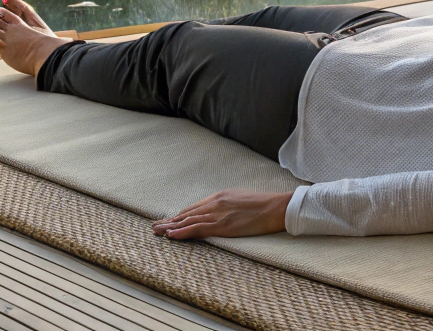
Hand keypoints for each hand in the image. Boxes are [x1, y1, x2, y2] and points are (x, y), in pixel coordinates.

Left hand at [152, 189, 293, 238]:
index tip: (170, 220)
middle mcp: (215, 203)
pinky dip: (182, 232)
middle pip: (187, 213)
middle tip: (155, 226)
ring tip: (157, 232)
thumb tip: (222, 212)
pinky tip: (171, 235)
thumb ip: (228, 204)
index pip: (195, 207)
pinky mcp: (222, 226)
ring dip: (171, 227)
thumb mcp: (242, 199)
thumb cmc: (264, 204)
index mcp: (220, 196)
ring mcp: (218, 214)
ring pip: (188, 221)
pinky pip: (197, 229)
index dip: (180, 215)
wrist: (276, 207)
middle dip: (170, 220)